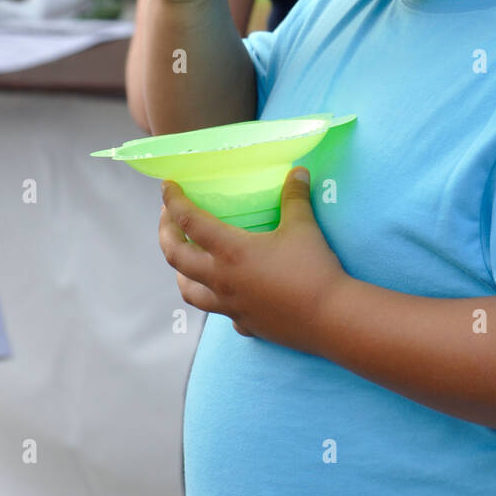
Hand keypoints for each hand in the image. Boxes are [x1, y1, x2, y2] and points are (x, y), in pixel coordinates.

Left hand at [158, 167, 347, 351]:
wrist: (330, 318)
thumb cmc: (313, 269)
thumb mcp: (303, 226)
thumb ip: (295, 197)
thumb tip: (297, 171)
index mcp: (230, 251)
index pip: (190, 222)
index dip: (174, 202)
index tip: (166, 188)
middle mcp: (222, 280)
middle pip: (176, 257)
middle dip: (165, 234)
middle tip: (167, 219)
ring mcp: (230, 305)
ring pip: (189, 291)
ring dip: (180, 271)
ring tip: (185, 259)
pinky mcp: (245, 323)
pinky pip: (221, 312)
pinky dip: (216, 299)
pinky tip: (227, 294)